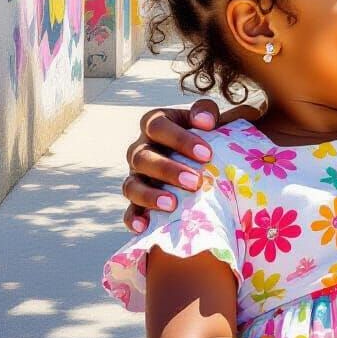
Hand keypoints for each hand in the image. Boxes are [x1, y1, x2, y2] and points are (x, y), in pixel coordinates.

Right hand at [122, 99, 257, 231]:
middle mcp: (140, 149)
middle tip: (195, 182)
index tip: (207, 154)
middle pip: (143, 157)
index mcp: (155, 124)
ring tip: (172, 205)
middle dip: (168, 170)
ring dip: (150, 196)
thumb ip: (206, 111)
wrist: (203, 159)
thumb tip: (205, 121)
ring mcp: (136, 176)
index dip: (180, 139)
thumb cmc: (205, 135)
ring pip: (131, 185)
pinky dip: (133, 218)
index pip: (158, 127)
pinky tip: (144, 226)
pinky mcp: (137, 201)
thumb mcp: (207, 118)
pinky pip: (129, 211)